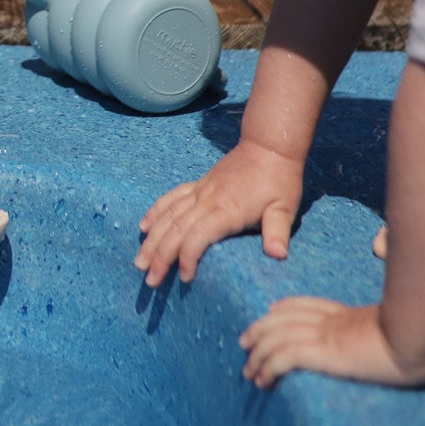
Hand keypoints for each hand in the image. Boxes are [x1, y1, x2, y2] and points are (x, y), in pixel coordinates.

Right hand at [135, 140, 302, 285]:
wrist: (268, 146)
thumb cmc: (279, 180)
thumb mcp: (285, 207)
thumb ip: (278, 232)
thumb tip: (278, 255)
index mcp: (226, 210)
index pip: (198, 236)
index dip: (187, 257)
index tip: (185, 279)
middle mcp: (206, 200)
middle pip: (175, 229)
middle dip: (160, 255)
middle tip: (149, 279)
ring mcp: (199, 191)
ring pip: (168, 215)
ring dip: (152, 239)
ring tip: (139, 261)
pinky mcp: (198, 185)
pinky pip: (171, 198)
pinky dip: (155, 212)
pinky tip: (145, 226)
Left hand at [240, 297, 424, 388]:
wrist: (422, 338)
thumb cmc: (423, 338)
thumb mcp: (403, 333)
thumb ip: (388, 333)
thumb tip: (399, 340)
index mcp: (348, 315)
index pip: (305, 305)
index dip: (284, 308)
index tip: (270, 314)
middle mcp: (332, 320)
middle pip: (283, 318)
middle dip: (260, 330)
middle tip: (245, 343)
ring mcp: (326, 334)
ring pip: (277, 337)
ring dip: (258, 355)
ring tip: (249, 372)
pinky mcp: (325, 352)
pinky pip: (285, 356)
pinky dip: (268, 366)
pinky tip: (262, 379)